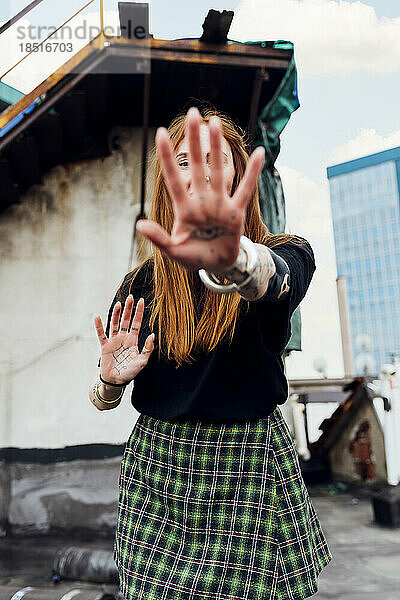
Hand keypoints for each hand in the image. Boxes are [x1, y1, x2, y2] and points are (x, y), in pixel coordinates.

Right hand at [94, 295, 154, 385]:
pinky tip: (96, 316)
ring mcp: (114, 341)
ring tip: (119, 304)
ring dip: (116, 314)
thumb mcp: (142, 361)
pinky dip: (99, 325)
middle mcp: (123, 338)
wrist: (116, 381)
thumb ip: (148, 348)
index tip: (141, 301)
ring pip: (115, 324)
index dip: (139, 312)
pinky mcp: (105, 346)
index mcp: (133, 340)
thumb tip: (152, 335)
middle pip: (126, 320)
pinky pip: (101, 334)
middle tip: (130, 297)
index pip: (137, 323)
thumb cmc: (130, 372)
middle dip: (128, 309)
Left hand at [136, 106, 264, 271]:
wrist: (216, 265)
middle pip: (197, 166)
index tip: (161, 133)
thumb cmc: (193, 257)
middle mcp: (201, 201)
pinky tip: (259, 153)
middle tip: (193, 114)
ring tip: (215, 121)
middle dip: (193, 141)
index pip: (174, 179)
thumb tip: (139, 224)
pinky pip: (246, 189)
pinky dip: (253, 173)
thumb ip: (159, 238)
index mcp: (184, 209)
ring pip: (219, 171)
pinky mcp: (236, 212)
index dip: (167, 157)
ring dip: (217, 147)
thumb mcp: (173, 251)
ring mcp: (219, 204)